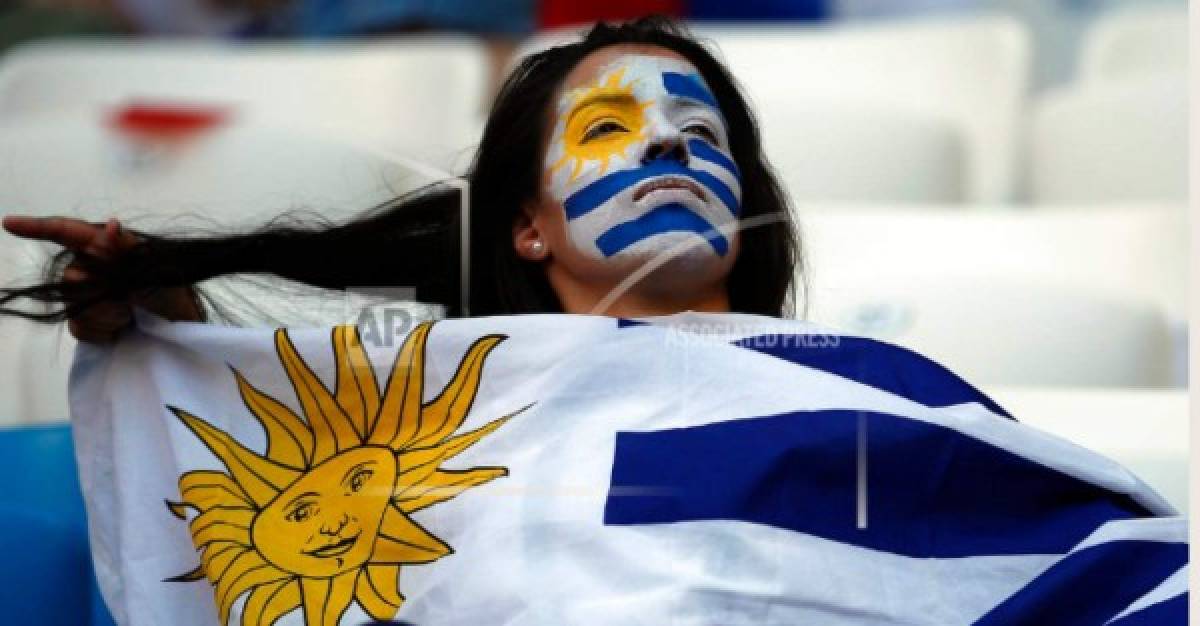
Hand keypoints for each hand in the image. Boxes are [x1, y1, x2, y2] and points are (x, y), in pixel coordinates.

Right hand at [2, 215, 202, 341]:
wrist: (179, 323)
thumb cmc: (169, 287)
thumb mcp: (156, 265)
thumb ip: (128, 246)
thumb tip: (111, 225)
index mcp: (101, 247)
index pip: (64, 232)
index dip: (35, 227)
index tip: (9, 223)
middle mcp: (87, 268)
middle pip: (70, 278)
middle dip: (102, 292)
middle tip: (131, 300)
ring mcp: (84, 297)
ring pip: (75, 306)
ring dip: (108, 314)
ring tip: (131, 314)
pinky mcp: (85, 322)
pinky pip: (80, 328)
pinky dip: (104, 331)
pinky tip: (121, 328)